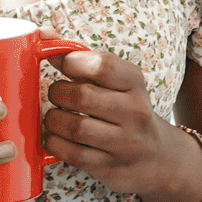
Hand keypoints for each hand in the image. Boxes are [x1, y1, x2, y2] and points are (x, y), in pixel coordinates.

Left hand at [44, 48, 201, 201]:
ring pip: (76, 128)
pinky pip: (73, 154)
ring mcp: (125, 143)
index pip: (101, 65)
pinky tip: (54, 136)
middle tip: (55, 94)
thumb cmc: (125, 109)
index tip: (62, 65)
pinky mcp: (111, 167)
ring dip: (53, 120)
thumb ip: (80, 57)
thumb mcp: (115, 81)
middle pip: (83, 97)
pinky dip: (54, 143)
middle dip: (57, 93)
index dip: (71, 61)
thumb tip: (43, 33)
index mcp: (135, 82)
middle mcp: (135, 112)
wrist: (158, 157)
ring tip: (53, 116)